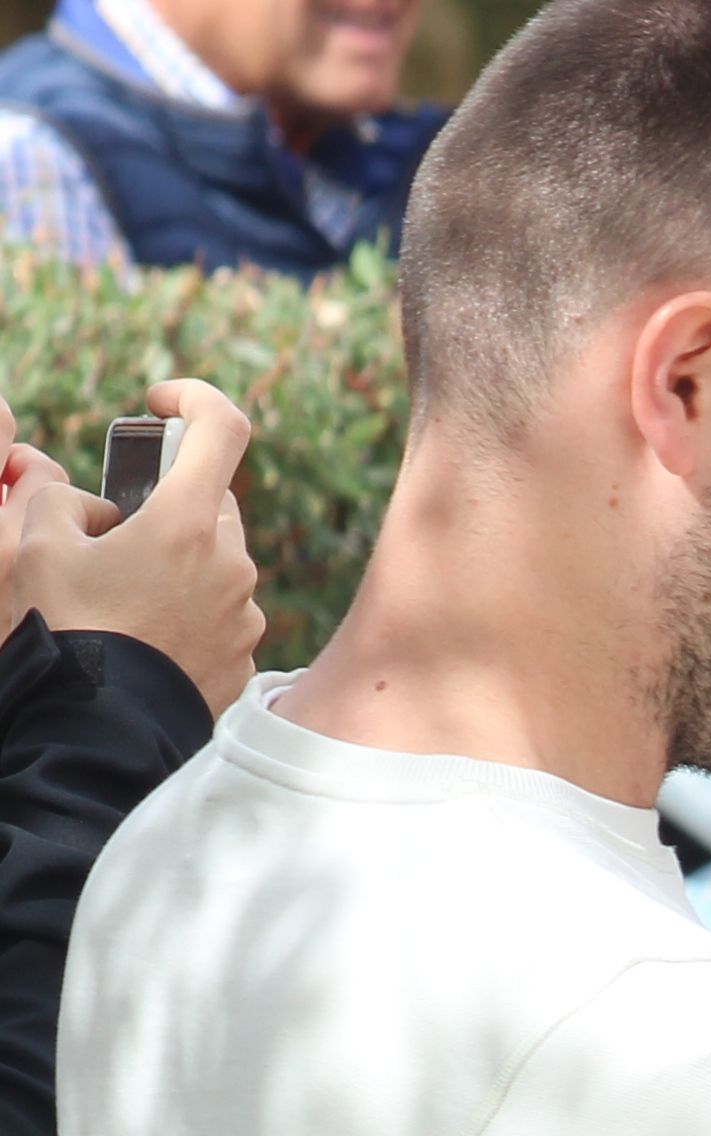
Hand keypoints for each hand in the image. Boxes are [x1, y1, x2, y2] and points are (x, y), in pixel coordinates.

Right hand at [5, 379, 260, 715]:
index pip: (223, 428)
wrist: (98, 733)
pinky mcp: (246, 659)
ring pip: (218, 564)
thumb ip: (59, 497)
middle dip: (168, 505)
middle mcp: (233, 566)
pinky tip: (142, 637)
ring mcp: (246, 616)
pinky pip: (220, 615)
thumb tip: (91, 505)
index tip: (159, 402)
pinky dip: (188, 611)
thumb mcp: (36, 546)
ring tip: (120, 597)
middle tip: (115, 533)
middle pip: (212, 505)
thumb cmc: (65, 632)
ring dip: (178, 564)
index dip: (194, 399)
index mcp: (188, 524)